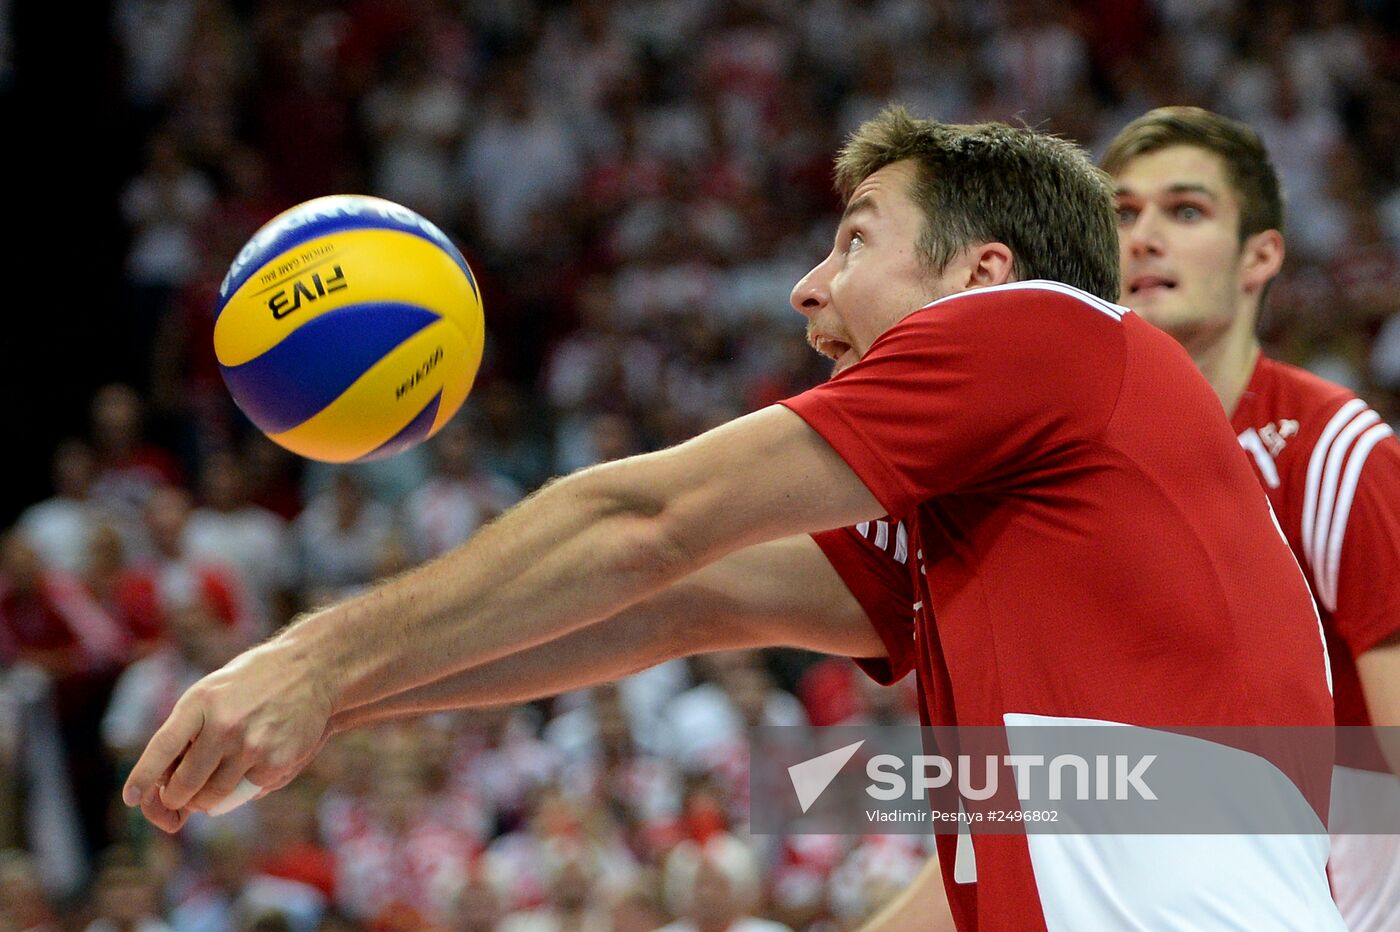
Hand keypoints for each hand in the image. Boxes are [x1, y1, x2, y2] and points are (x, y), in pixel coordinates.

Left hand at [122, 641, 334, 831]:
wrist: (313, 669)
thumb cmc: (255, 683)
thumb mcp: (214, 692)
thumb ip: (191, 731)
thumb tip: (170, 783)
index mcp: (202, 702)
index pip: (162, 748)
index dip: (143, 777)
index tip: (131, 797)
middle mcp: (224, 724)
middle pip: (184, 784)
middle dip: (175, 798)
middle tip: (177, 797)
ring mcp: (252, 745)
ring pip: (212, 797)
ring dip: (206, 799)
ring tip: (213, 782)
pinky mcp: (276, 762)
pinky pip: (247, 791)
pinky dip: (245, 786)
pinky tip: (258, 760)